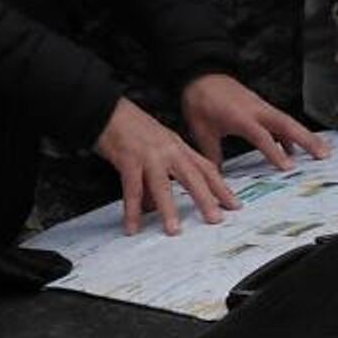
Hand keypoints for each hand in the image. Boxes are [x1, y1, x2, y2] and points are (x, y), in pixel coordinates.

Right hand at [93, 96, 239, 235]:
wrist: (105, 107)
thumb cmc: (128, 124)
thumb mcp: (152, 146)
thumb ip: (158, 176)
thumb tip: (155, 205)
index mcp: (177, 145)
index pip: (205, 167)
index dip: (220, 187)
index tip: (233, 204)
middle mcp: (167, 149)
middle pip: (192, 175)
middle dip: (206, 199)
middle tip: (216, 219)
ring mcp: (148, 154)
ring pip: (163, 185)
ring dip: (169, 209)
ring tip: (173, 230)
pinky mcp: (128, 159)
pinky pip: (132, 189)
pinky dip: (132, 210)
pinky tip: (132, 225)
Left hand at [181, 72, 328, 169]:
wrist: (201, 74)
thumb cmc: (200, 100)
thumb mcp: (201, 130)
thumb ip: (212, 155)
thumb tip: (216, 180)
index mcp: (240, 116)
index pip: (261, 136)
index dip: (275, 152)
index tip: (288, 167)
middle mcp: (255, 110)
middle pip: (286, 124)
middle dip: (306, 139)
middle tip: (324, 155)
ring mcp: (261, 106)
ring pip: (287, 122)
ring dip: (305, 136)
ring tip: (323, 152)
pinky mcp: (261, 106)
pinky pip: (280, 121)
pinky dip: (290, 134)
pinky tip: (293, 148)